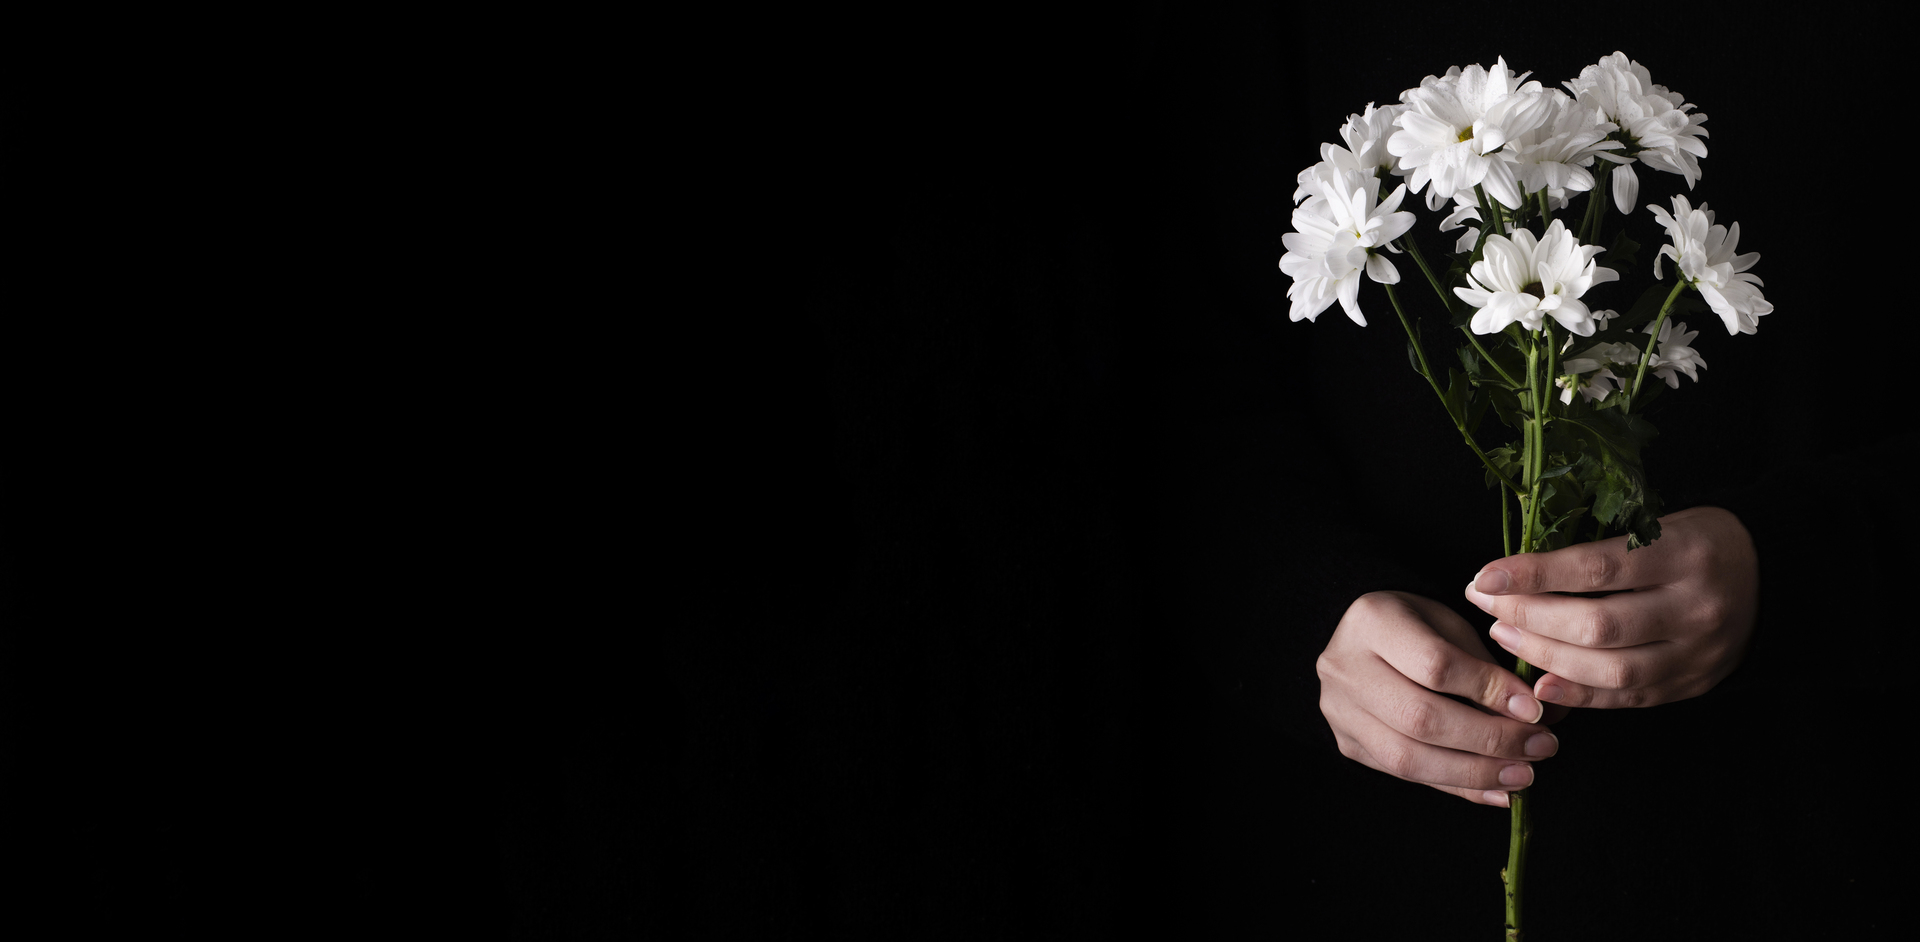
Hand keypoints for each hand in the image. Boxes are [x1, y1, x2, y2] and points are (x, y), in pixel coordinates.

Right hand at [1318, 591, 1560, 806]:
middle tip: (1540, 747)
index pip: (1435, 665)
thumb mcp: (1454, 626)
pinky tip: (1495, 791)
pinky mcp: (1348, 743)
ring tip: (1522, 775)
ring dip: (1474, 773)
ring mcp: (1339, 710)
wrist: (1364, 638)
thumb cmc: (1420, 627)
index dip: (1489, 691)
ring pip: (1408, 758)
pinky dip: (1456, 787)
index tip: (1534, 709)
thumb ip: (1490, 669)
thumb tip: (1542, 716)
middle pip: (1420, 717)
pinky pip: (1405, 776)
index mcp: (1371, 621)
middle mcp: (1344, 667)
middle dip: (1488, 739)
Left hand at [1465, 505, 1758, 708]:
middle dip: (1530, 618)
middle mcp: (1696, 606)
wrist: (1772, 576)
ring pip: (1611, 670)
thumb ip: (1600, 551)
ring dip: (1545, 658)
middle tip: (1487, 607)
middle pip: (1598, 625)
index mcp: (1685, 553)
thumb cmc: (1696, 542)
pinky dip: (1579, 695)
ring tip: (1504, 637)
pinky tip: (1539, 684)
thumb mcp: (1658, 526)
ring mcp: (1698, 652)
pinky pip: (1628, 698)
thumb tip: (1516, 574)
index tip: (1484, 576)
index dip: (1534, 574)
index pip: (1597, 567)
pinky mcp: (1693, 684)